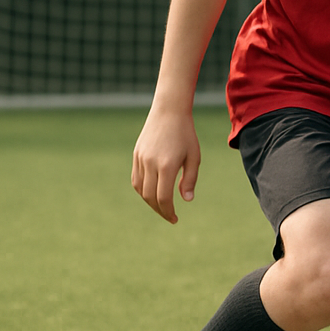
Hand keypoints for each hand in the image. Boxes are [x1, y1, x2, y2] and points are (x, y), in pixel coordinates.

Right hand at [131, 106, 201, 223]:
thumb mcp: (194, 157)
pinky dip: (143, 190)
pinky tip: (152, 193)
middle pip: (150, 197)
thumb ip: (189, 179)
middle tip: (170, 216)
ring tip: (162, 206)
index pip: (164, 197)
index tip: (175, 219)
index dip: (168, 212)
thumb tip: (186, 200)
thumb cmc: (186, 134)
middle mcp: (150, 163)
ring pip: (141, 189)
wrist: (169, 111)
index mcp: (167, 165)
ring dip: (150, 201)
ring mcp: (140, 159)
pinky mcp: (136, 155)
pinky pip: (136, 179)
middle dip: (160, 210)